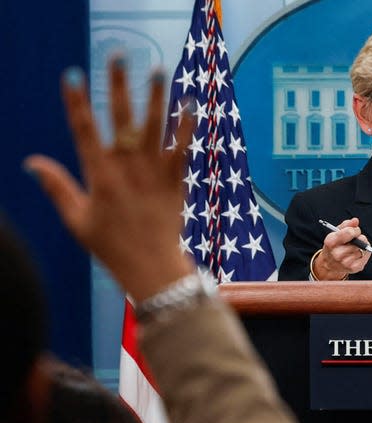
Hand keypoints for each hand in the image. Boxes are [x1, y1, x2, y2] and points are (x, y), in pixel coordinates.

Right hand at [24, 56, 195, 300]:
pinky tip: (190, 104)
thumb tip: (31, 162)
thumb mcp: (76, 219)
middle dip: (119, 85)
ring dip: (157, 97)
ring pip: (155, 127)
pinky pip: (183, 147)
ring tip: (159, 70)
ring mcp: (155, 172)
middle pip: (122, 118)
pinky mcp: (176, 180)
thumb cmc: (111, 245)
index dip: (77, 102)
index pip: (84, 131)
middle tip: (119, 56)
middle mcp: (128, 168)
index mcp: (99, 175)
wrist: (152, 266)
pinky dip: (186, 126)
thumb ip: (56, 187)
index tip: (73, 75)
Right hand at [312, 217, 371, 279]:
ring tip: (355, 246)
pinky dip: (366, 252)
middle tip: (356, 239)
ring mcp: (345, 263)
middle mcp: (337, 254)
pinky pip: (366, 255)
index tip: (354, 231)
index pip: (349, 232)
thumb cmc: (334, 245)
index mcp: (330, 242)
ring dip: (362, 245)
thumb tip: (355, 220)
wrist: (329, 263)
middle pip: (359, 241)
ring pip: (363, 248)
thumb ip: (346, 225)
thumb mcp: (336, 233)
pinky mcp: (354, 268)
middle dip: (360, 238)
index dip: (354, 230)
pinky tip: (359, 251)